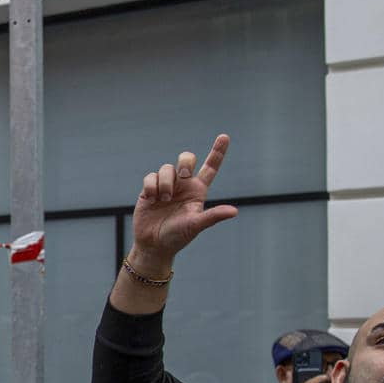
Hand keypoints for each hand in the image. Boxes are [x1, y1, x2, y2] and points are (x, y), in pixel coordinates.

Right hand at [128, 134, 237, 272]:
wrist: (153, 245)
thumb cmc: (178, 237)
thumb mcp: (196, 225)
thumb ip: (213, 216)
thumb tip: (234, 211)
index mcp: (198, 191)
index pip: (211, 167)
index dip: (218, 151)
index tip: (224, 136)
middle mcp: (183, 185)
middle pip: (187, 158)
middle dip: (186, 161)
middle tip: (184, 174)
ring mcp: (166, 186)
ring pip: (166, 168)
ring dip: (166, 183)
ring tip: (163, 200)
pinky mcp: (149, 190)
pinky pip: (151, 177)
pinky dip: (152, 186)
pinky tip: (152, 200)